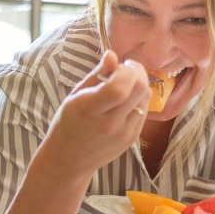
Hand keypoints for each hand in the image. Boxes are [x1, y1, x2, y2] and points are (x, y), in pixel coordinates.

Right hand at [38, 50, 150, 176]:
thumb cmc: (69, 123)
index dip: (126, 70)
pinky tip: (126, 100)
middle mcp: (111, 124)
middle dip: (137, 72)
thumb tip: (112, 54)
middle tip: (126, 69)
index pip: (120, 87)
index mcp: (90, 110)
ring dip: (139, 84)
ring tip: (125, 84)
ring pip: (146, 98)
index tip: (120, 65)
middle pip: (140, 89)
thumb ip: (97, 74)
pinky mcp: (133, 138)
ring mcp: (124, 133)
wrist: (69, 159)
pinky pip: (144, 110)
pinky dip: (139, 99)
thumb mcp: (76, 95)